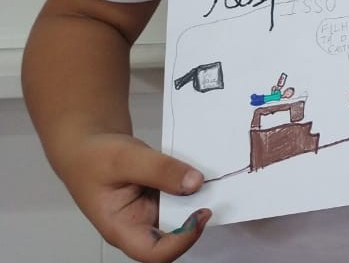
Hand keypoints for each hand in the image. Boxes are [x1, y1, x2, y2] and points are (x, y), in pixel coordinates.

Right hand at [61, 132, 210, 261]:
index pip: (153, 253)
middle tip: (211, 191)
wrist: (87, 147)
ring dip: (195, 202)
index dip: (181, 241)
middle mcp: (137, 226)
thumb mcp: (126, 157)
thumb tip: (195, 183)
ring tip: (207, 179)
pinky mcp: (158, 199)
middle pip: (172, 238)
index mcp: (120, 228)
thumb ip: (159, 170)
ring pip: (180, 217)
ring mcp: (149, 213)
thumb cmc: (94, 158)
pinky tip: (195, 172)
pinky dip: (191, 188)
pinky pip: (180, 199)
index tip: (200, 214)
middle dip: (193, 219)